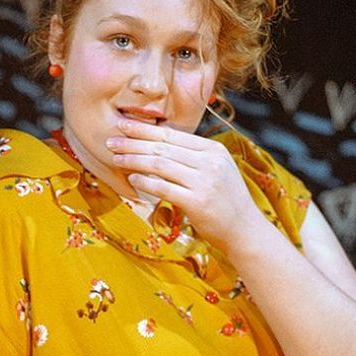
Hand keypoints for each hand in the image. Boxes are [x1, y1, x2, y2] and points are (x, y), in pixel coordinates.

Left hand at [107, 119, 264, 253]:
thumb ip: (191, 157)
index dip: (144, 129)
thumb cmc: (224, 200)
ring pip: (160, 164)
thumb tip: (156, 144)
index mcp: (212, 149)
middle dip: (133, 142)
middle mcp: (210, 162)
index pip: (172, 134)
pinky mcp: (198, 202)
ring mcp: (205, 182)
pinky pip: (164, 188)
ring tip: (115, 159)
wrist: (245, 230)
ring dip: (134, 160)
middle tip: (110, 141)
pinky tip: (131, 179)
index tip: (122, 125)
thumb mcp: (214, 170)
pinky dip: (145, 182)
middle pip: (163, 147)